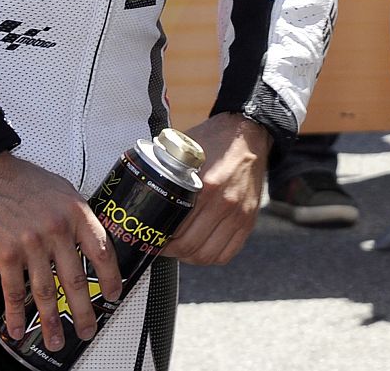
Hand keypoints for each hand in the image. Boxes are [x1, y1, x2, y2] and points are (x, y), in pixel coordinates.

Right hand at [0, 151, 121, 350]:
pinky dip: (15, 314)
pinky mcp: (6, 254)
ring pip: (45, 291)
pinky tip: (18, 328)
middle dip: (83, 311)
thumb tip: (89, 241)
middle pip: (75, 279)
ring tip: (56, 339)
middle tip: (88, 329)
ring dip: (51, 321)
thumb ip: (76, 216)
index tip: (113, 294)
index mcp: (75, 212)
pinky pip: (13, 291)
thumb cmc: (22, 181)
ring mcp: (31, 243)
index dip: (111, 277)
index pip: (101, 251)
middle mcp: (56, 229)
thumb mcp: (61, 190)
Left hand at [163, 113, 270, 265]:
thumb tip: (141, 184)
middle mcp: (225, 204)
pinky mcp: (249, 220)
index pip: (177, 230)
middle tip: (162, 244)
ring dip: (189, 256)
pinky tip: (201, 247)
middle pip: (190, 247)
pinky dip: (211, 256)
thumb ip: (167, 169)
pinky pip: (227, 253)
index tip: (152, 236)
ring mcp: (239, 214)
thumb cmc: (215, 139)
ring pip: (208, 256)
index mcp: (207, 187)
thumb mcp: (186, 149)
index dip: (160, 239)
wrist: (249, 132)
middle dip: (171, 251)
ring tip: (180, 247)